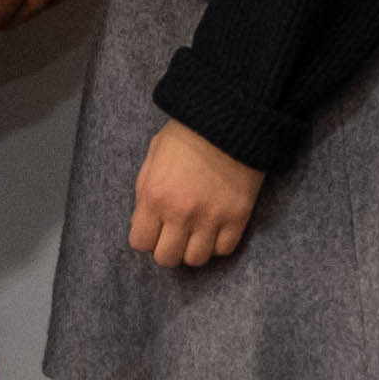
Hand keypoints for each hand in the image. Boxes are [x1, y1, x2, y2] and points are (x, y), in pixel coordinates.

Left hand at [128, 121, 265, 269]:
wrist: (230, 119)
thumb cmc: (188, 134)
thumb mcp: (153, 158)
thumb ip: (146, 192)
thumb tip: (144, 221)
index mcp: (154, 197)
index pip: (140, 243)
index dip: (146, 237)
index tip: (154, 229)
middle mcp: (180, 213)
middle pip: (166, 258)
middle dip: (167, 248)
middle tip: (175, 234)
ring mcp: (211, 218)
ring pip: (196, 260)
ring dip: (193, 248)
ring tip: (196, 232)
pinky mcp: (238, 217)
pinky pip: (224, 250)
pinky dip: (218, 244)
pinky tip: (216, 227)